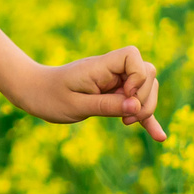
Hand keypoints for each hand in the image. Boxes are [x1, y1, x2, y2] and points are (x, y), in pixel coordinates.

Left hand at [16, 45, 165, 139]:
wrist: (34, 93)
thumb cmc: (49, 97)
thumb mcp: (75, 105)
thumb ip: (105, 105)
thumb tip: (135, 106)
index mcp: (100, 66)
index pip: (132, 55)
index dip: (137, 76)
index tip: (124, 95)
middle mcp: (110, 70)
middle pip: (146, 73)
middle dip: (144, 97)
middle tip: (125, 117)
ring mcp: (114, 82)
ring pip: (146, 87)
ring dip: (144, 107)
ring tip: (126, 122)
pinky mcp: (114, 95)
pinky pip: (135, 104)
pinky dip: (146, 118)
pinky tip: (159, 137)